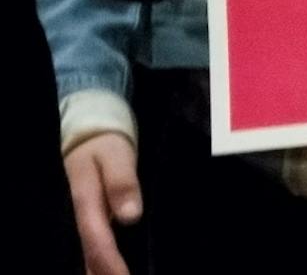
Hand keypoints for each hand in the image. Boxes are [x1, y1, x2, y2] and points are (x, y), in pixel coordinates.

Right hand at [64, 132, 139, 274]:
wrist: (90, 138)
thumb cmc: (106, 147)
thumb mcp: (116, 156)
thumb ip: (122, 182)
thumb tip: (130, 215)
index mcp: (86, 203)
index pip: (98, 241)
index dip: (110, 263)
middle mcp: (83, 218)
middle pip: (90, 255)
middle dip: (104, 273)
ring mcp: (86, 221)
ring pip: (91, 255)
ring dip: (102, 270)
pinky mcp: (93, 221)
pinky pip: (96, 247)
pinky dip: (104, 262)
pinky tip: (115, 270)